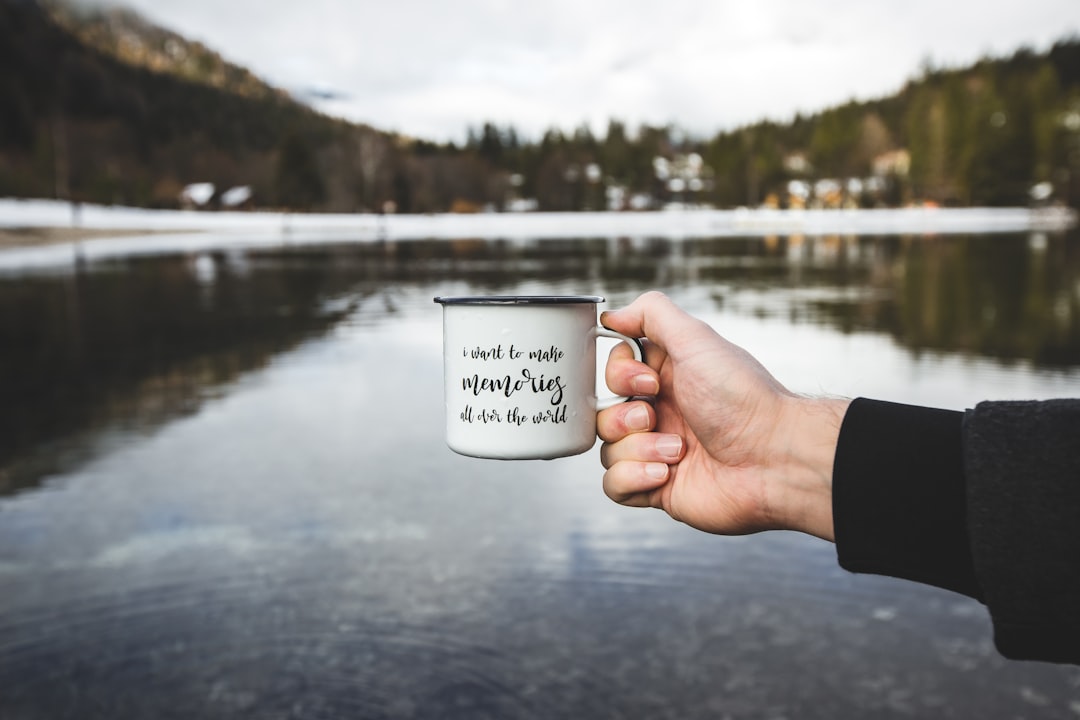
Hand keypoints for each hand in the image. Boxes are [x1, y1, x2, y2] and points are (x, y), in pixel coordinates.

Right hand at [597, 291, 847, 540]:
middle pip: (603, 411)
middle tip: (655, 416)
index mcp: (668, 378)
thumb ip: (651, 314)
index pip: (614, 372)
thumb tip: (610, 315)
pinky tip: (666, 474)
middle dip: (624, 416)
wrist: (775, 459)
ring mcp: (657, 452)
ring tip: (678, 450)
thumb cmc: (741, 398)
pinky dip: (632, 478)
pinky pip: (613, 485)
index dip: (620, 376)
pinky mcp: (657, 488)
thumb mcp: (697, 339)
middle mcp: (661, 413)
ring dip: (638, 448)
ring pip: (606, 449)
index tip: (649, 381)